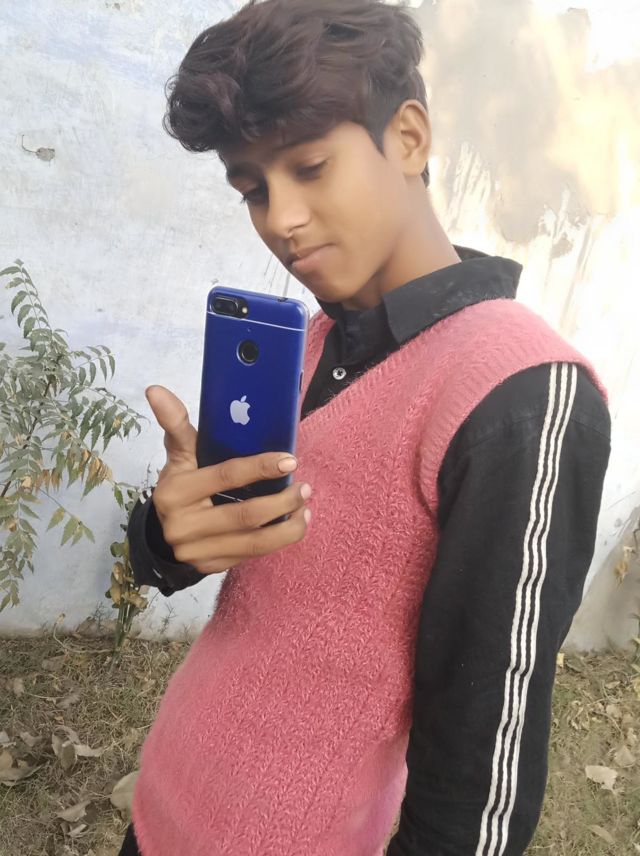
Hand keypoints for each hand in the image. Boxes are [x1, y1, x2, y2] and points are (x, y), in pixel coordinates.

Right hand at [144, 385, 311, 574]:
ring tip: (305, 507)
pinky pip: (252, 555)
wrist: (162, 534)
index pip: (226, 477)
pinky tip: (295, 524)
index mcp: (176, 492)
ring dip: (288, 526)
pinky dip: (278, 541)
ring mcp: (197, 551)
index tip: (290, 460)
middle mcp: (184, 526)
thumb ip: (175, 423)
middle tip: (305, 487)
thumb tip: (156, 389)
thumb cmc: (180, 485)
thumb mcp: (177, 455)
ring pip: (254, 542)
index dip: (261, 467)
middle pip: (246, 515)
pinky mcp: (211, 567)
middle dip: (282, 501)